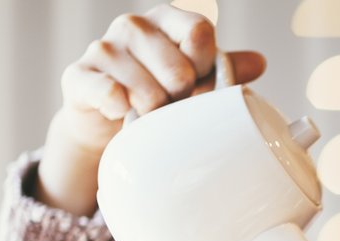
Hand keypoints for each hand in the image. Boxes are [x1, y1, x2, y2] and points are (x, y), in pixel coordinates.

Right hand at [36, 4, 265, 215]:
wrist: (109, 122)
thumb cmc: (161, 93)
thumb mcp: (197, 79)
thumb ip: (226, 69)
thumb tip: (260, 62)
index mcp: (167, 20)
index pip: (201, 34)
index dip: (205, 67)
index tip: (197, 81)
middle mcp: (134, 26)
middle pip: (179, 70)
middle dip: (181, 100)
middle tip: (171, 105)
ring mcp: (104, 48)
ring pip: (148, 91)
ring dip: (154, 114)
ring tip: (148, 114)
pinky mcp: (79, 76)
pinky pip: (108, 95)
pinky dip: (120, 111)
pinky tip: (121, 114)